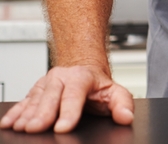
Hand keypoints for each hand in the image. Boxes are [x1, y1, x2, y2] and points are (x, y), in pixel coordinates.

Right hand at [0, 65, 133, 133]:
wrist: (83, 69)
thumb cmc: (97, 86)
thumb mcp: (115, 91)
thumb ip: (123, 104)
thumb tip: (126, 116)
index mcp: (82, 77)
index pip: (74, 95)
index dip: (69, 112)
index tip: (63, 127)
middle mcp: (61, 78)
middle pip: (50, 97)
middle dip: (42, 114)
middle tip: (36, 128)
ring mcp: (46, 84)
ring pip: (35, 99)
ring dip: (26, 114)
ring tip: (22, 127)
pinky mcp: (35, 91)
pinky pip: (23, 101)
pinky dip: (15, 112)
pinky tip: (9, 122)